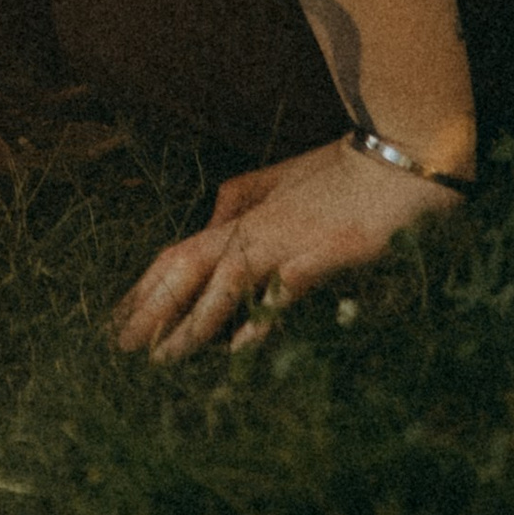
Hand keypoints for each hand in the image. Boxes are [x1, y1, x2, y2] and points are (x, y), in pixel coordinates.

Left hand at [112, 137, 461, 360]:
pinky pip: (285, 288)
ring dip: (192, 322)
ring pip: (225, 283)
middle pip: (188, 270)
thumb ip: (245, 197)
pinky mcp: (324, 254)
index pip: (178, 256)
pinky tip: (241, 348)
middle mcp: (254, 230)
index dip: (145, 289)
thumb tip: (214, 217)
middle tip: (119, 350)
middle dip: (151, 311)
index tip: (116, 321)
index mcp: (242, 217)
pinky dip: (259, 316)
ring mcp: (287, 242)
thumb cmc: (343, 170)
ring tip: (164, 358)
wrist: (397, 156)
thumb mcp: (283, 178)